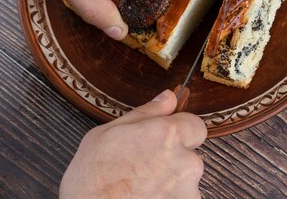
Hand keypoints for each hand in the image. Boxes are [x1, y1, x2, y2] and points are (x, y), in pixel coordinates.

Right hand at [60, 89, 206, 198]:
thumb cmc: (91, 179)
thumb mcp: (108, 133)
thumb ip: (146, 113)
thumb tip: (168, 97)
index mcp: (167, 134)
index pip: (196, 125)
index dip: (180, 130)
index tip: (165, 138)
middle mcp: (185, 161)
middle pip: (191, 154)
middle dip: (174, 158)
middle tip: (143, 165)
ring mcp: (187, 190)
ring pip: (186, 179)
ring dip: (170, 181)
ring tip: (140, 185)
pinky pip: (181, 197)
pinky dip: (167, 198)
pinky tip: (144, 197)